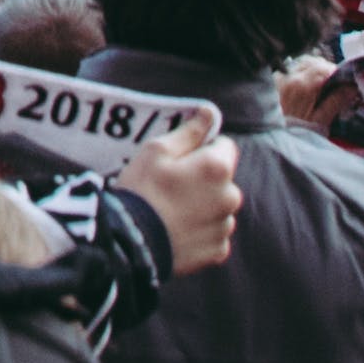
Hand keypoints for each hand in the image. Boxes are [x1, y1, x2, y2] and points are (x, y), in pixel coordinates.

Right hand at [118, 108, 242, 276]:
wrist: (132, 242)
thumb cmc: (142, 190)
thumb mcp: (157, 150)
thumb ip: (190, 131)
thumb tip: (210, 112)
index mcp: (218, 168)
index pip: (225, 146)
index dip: (202, 149)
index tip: (180, 159)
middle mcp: (231, 197)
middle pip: (223, 179)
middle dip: (204, 179)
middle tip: (171, 186)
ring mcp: (226, 226)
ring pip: (218, 207)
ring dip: (203, 206)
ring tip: (171, 211)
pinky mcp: (219, 250)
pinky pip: (214, 233)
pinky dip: (200, 231)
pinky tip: (177, 230)